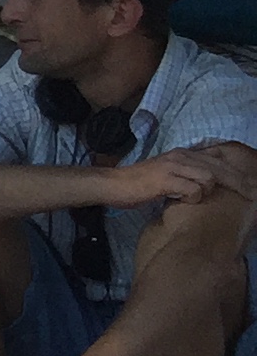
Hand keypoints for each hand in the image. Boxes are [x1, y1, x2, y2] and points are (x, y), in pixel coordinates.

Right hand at [99, 145, 256, 208]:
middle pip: (219, 167)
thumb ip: (186, 174)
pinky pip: (194, 189)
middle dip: (237, 182)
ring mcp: (172, 166)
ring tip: (201, 199)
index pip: (218, 157)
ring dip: (210, 191)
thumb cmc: (138, 184)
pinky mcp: (165, 180)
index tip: (248, 184)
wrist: (112, 185)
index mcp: (183, 153)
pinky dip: (194, 198)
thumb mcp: (167, 174)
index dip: (235, 170)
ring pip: (209, 176)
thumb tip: (208, 183)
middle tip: (251, 195)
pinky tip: (184, 201)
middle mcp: (180, 156)